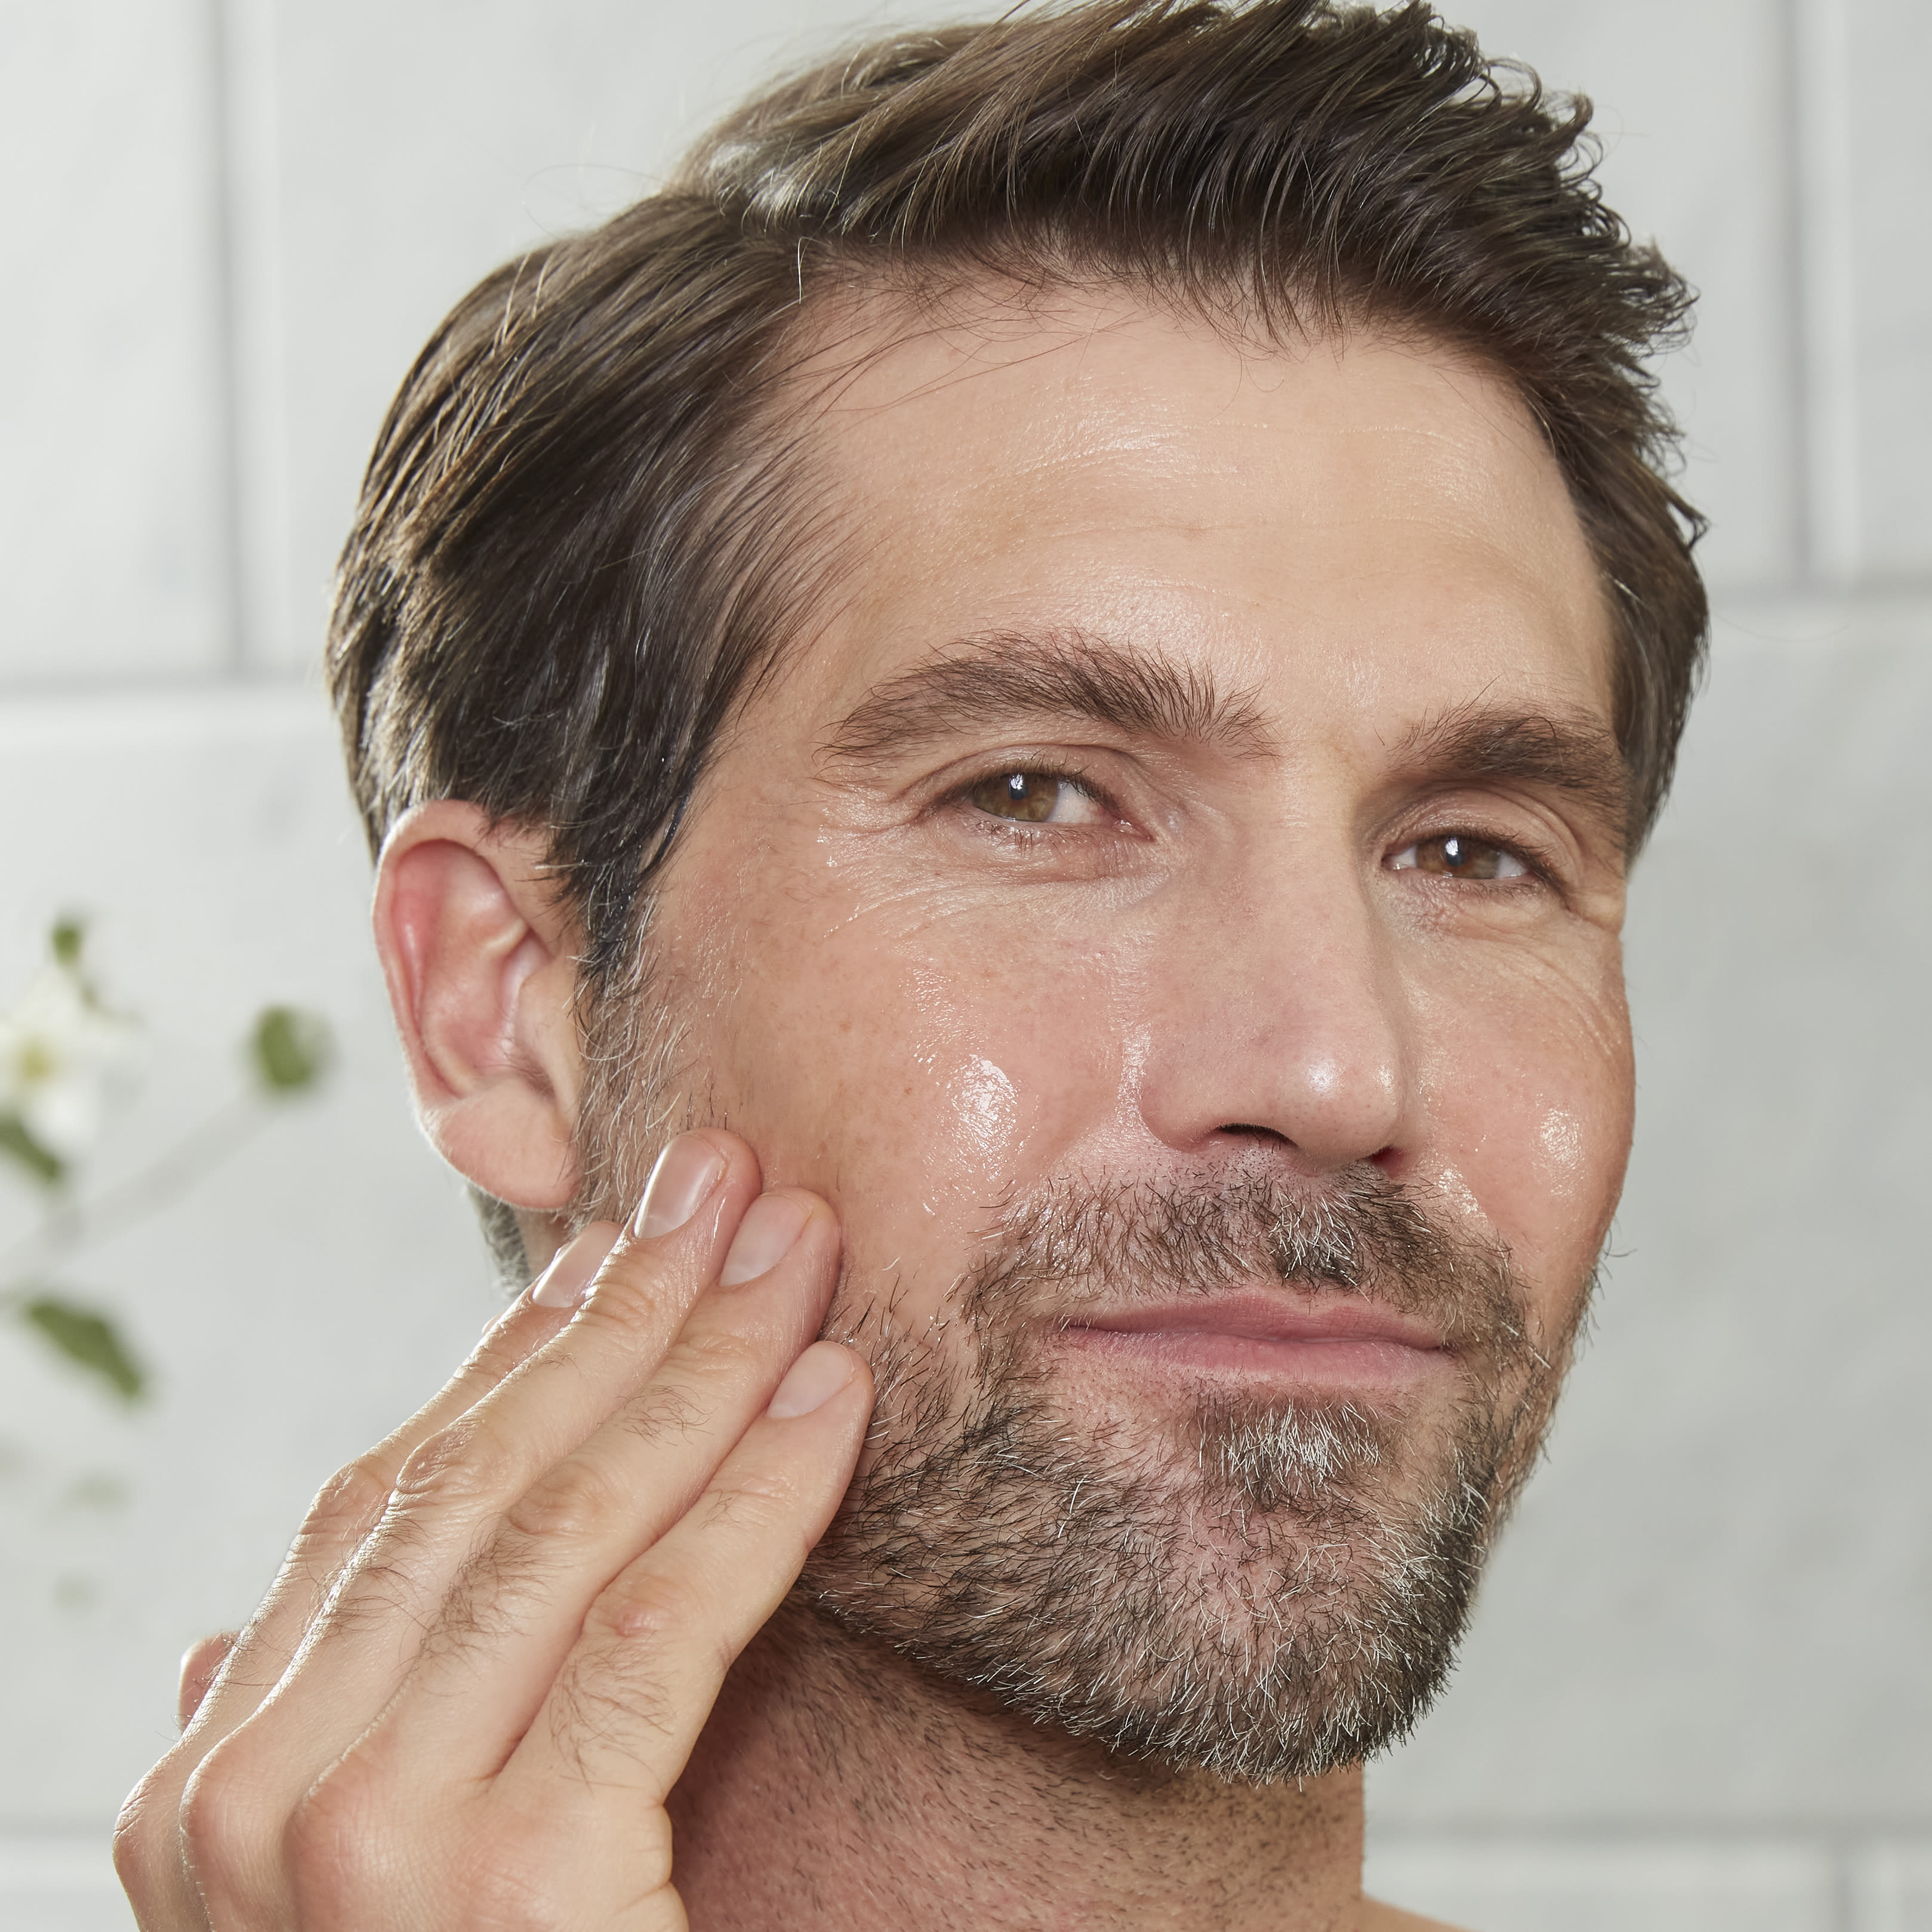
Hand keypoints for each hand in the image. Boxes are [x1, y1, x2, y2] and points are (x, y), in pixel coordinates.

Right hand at [115, 1131, 871, 1928]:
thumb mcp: (379, 1874)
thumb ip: (321, 1749)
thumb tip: (228, 1644)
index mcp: (215, 1793)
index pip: (389, 1506)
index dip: (518, 1355)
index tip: (621, 1241)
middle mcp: (253, 1806)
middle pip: (476, 1490)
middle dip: (621, 1319)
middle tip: (730, 1188)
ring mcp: (358, 1853)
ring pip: (564, 1537)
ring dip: (700, 1371)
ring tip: (801, 1254)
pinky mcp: (503, 1891)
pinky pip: (656, 1637)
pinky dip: (755, 1501)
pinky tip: (835, 1399)